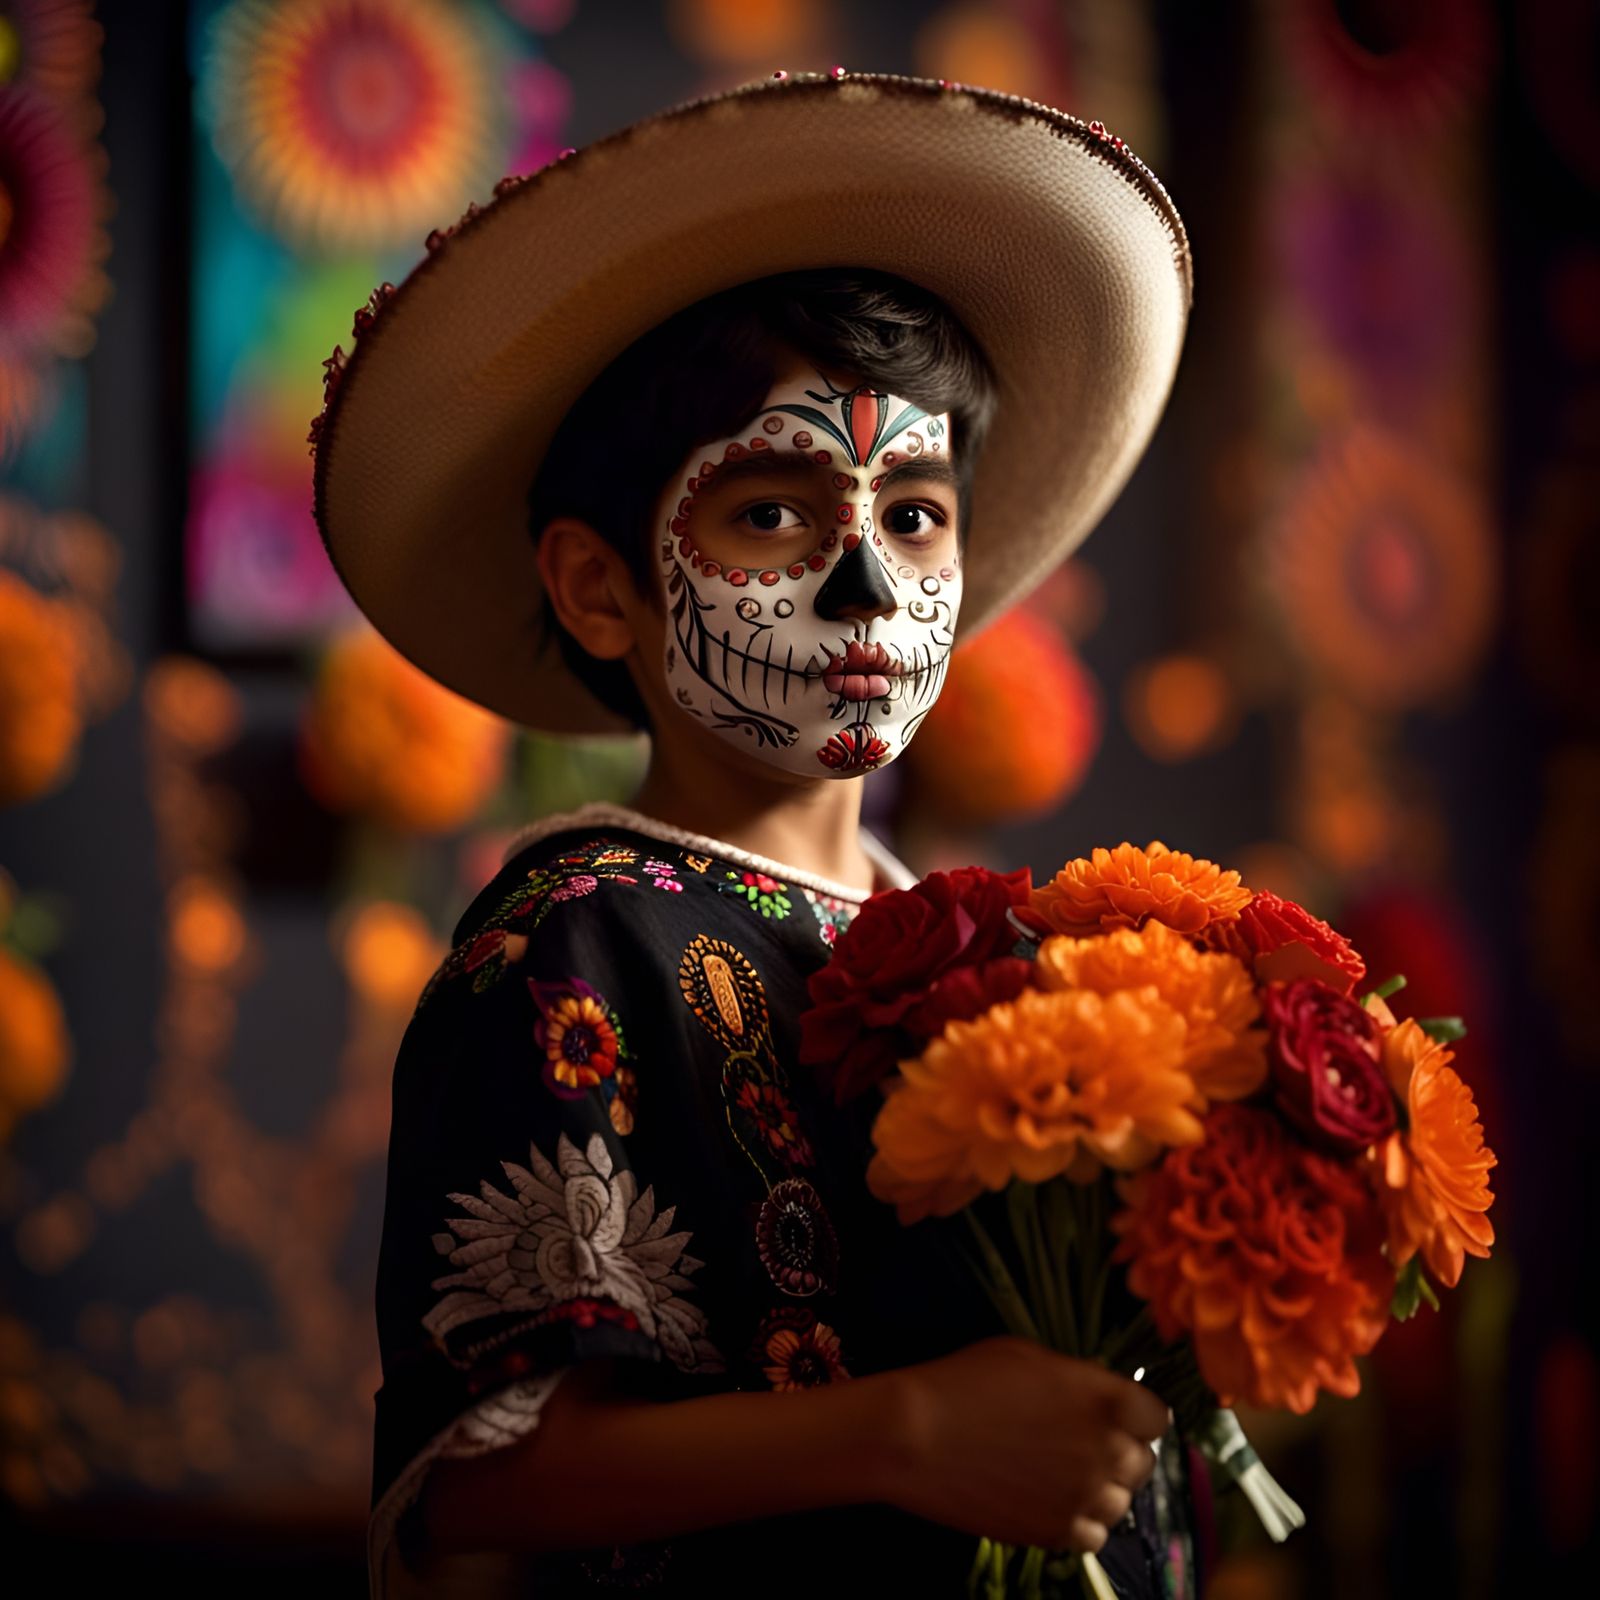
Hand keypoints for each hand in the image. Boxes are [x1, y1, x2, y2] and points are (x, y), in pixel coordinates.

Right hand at [882, 1336, 1169, 1553]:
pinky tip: (1049, 1498)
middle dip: (1119, 1451)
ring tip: (1063, 1473)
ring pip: (1120, 1503)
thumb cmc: (966, 1381)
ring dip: (1100, 1489)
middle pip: (1142, 1463)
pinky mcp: (1055, 1534)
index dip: (1137, 1416)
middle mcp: (1106, 1452)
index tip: (1116, 1414)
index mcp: (1106, 1400)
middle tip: (1082, 1442)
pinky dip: (1078, 1520)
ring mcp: (1083, 1498)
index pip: (1157, 1418)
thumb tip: (1094, 1399)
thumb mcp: (1029, 1358)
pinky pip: (1091, 1535)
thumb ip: (1077, 1381)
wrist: (917, 1435)